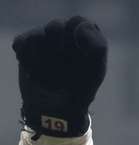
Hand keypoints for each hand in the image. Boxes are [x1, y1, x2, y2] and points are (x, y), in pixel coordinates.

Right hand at [12, 16, 106, 137]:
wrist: (58, 109)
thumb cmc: (81, 89)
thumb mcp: (95, 70)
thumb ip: (96, 46)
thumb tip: (79, 27)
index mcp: (84, 35)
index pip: (78, 22)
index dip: (77, 39)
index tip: (80, 57)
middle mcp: (63, 32)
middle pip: (56, 26)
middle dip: (60, 52)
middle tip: (65, 71)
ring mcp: (43, 37)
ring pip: (38, 38)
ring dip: (45, 62)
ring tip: (52, 75)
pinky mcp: (25, 45)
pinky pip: (23, 45)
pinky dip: (30, 62)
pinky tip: (37, 72)